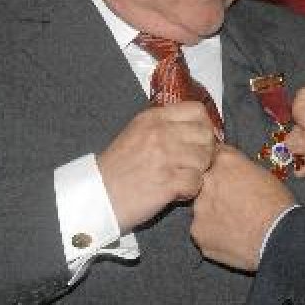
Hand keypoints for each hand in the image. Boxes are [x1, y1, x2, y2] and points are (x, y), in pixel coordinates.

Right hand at [98, 102, 217, 232]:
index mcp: (153, 118)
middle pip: (205, 135)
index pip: (197, 110)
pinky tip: (177, 191)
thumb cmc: (118, 167)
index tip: (197, 140)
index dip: (203, 126)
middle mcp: (161, 133)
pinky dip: (190, 190)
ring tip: (181, 178)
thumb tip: (195, 126)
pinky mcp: (168, 182)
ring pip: (204, 159)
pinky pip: (197, 182)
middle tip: (192, 163)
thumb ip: (163, 125)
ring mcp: (165, 157)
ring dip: (197, 172)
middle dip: (204, 151)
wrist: (98, 194)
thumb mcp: (137, 132)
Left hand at [190, 145, 295, 271]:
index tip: (225, 176)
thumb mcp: (262, 174)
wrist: (279, 236)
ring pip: (202, 208)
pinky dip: (212, 234)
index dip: (220, 168)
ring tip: (234, 224)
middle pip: (203, 182)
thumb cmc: (278, 205)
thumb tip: (233, 174)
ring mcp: (199, 206)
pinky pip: (202, 230)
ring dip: (212, 213)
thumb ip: (239, 169)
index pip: (212, 156)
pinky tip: (230, 238)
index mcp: (224, 161)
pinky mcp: (197, 231)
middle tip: (232, 203)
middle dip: (214, 191)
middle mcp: (207, 180)